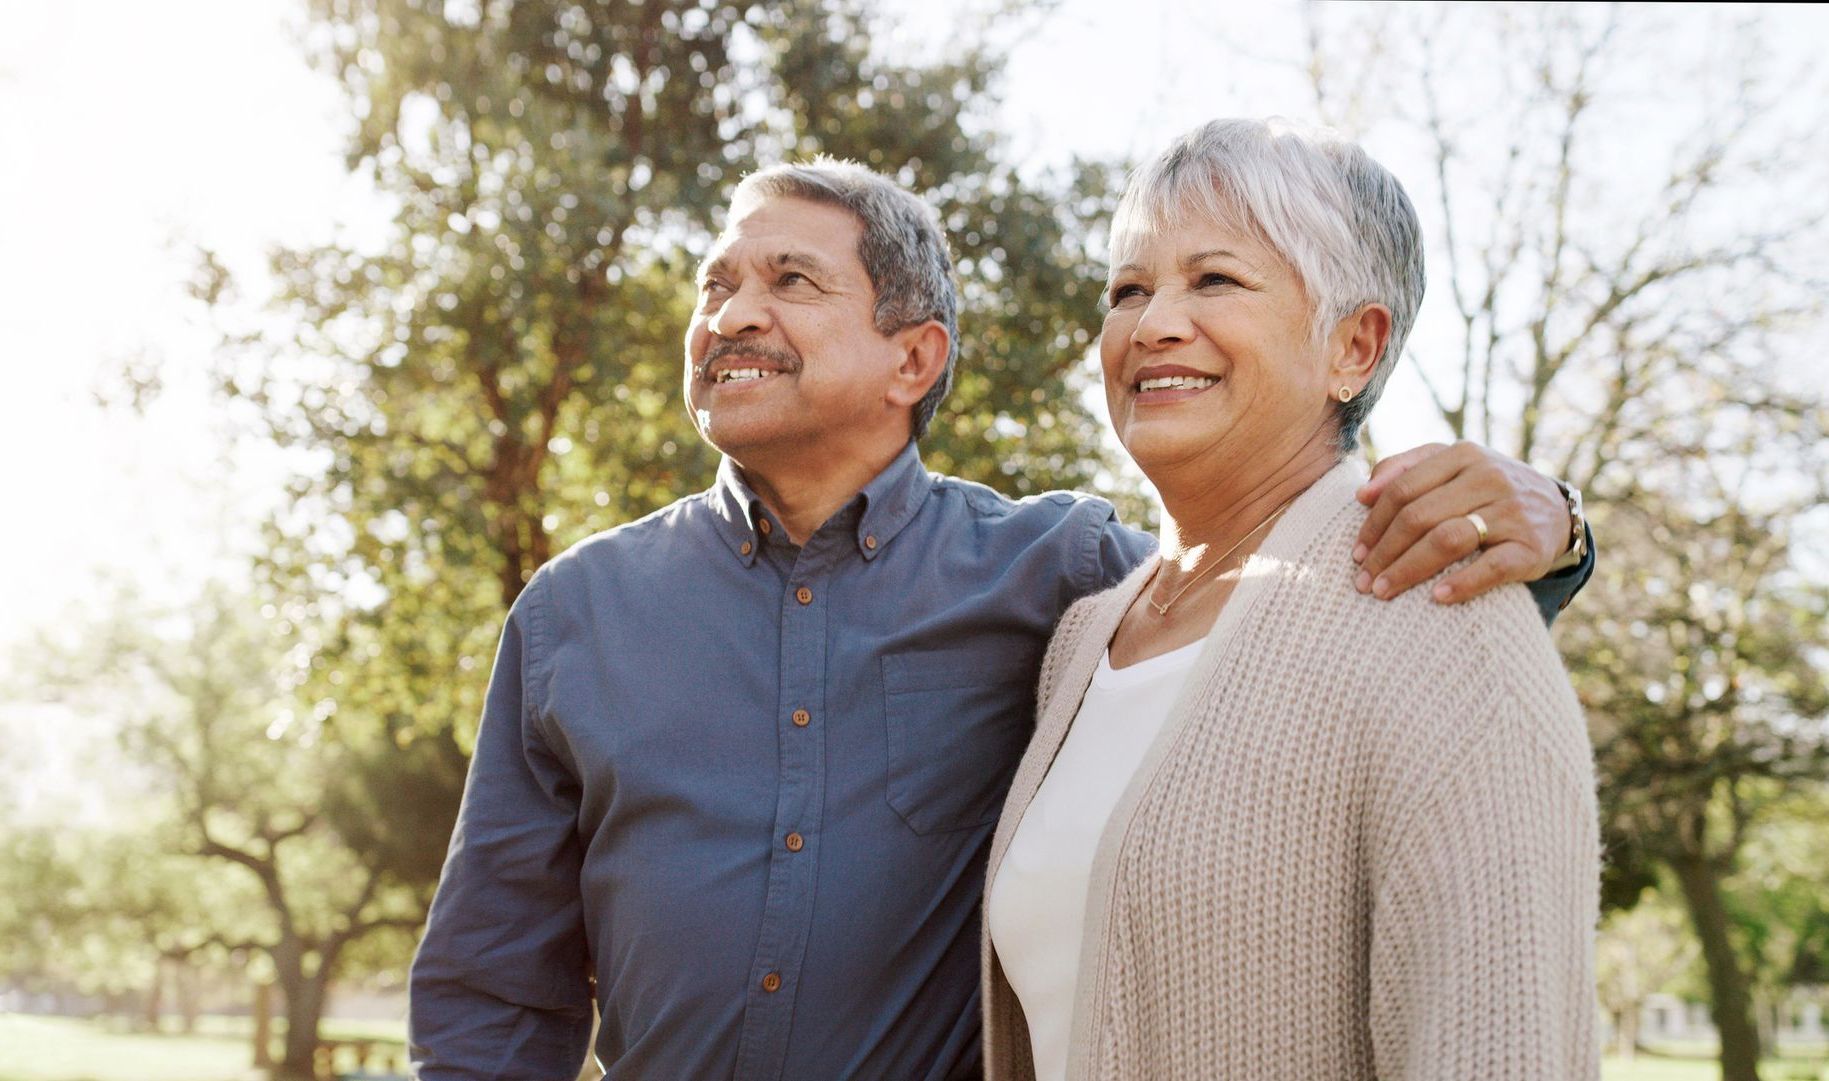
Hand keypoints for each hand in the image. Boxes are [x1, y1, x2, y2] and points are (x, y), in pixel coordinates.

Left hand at [1351, 441, 1572, 603]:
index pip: (1403, 489)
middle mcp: (1488, 478)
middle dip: (1384, 551)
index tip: (1355, 552)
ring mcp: (1511, 511)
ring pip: (1447, 539)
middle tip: (1362, 580)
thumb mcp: (1452, 467)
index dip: (1374, 523)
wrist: (1555, 510)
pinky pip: (1491, 567)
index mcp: (1462, 455)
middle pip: (1419, 516)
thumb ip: (1405, 468)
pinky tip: (1436, 598)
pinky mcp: (1530, 546)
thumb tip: (1363, 493)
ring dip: (1409, 569)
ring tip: (1383, 591)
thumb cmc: (1486, 491)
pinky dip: (1462, 583)